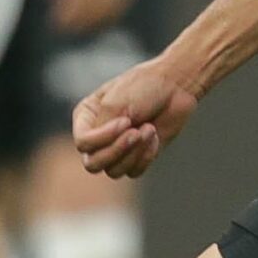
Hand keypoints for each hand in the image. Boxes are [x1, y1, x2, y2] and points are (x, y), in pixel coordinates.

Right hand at [73, 57, 199, 178]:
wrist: (176, 87)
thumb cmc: (144, 86)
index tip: (125, 121)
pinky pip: (133, 171)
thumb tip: (98, 153)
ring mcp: (116, 148)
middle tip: (137, 132)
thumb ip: (100, 128)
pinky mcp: (136, 156)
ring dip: (134, 152)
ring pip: (113, 171)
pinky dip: (146, 156)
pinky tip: (155, 136)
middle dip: (118, 150)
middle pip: (93, 163)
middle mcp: (97, 135)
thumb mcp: (116, 102)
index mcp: (86, 117)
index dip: (102, 138)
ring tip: (149, 129)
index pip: (82, 143)